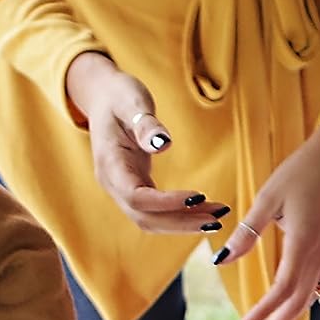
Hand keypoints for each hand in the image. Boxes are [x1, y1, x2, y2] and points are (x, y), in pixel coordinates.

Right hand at [64, 51, 223, 236]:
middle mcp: (113, 183)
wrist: (103, 97)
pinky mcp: (134, 187)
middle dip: (180, 222)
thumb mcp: (132, 101)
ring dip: (183, 223)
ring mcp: (121, 188)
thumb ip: (146, 124)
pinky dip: (179, 215)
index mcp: (110, 164)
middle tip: (216, 220)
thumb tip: (163, 143)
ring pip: (150, 220)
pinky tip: (204, 211)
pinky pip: (155, 211)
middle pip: (144, 217)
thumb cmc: (119, 96)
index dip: (166, 202)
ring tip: (216, 218)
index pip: (136, 196)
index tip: (199, 196)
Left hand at [224, 106, 319, 319]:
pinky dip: (298, 301)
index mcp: (305, 242)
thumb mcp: (268, 196)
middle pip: (299, 303)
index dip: (263, 312)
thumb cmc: (301, 170)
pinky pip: (314, 282)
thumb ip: (247, 231)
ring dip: (286, 319)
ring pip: (308, 296)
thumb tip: (223, 260)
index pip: (283, 289)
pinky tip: (285, 309)